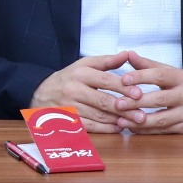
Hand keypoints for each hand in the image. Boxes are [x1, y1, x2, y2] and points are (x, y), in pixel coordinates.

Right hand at [31, 52, 146, 132]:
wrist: (40, 93)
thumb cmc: (69, 78)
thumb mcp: (84, 65)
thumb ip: (106, 61)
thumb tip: (127, 54)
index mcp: (80, 73)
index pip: (106, 80)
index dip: (124, 87)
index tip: (140, 93)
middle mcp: (74, 89)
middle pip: (103, 100)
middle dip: (125, 108)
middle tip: (141, 114)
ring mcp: (70, 106)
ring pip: (98, 115)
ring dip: (118, 119)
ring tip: (134, 121)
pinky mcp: (68, 120)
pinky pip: (90, 126)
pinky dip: (106, 128)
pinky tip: (118, 127)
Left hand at [110, 51, 182, 133]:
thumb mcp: (173, 72)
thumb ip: (149, 65)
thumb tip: (128, 54)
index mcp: (182, 77)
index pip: (160, 75)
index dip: (141, 77)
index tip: (123, 79)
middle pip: (159, 99)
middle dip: (136, 102)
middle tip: (117, 103)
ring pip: (161, 119)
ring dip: (139, 121)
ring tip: (120, 120)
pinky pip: (165, 131)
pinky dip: (148, 131)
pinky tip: (133, 128)